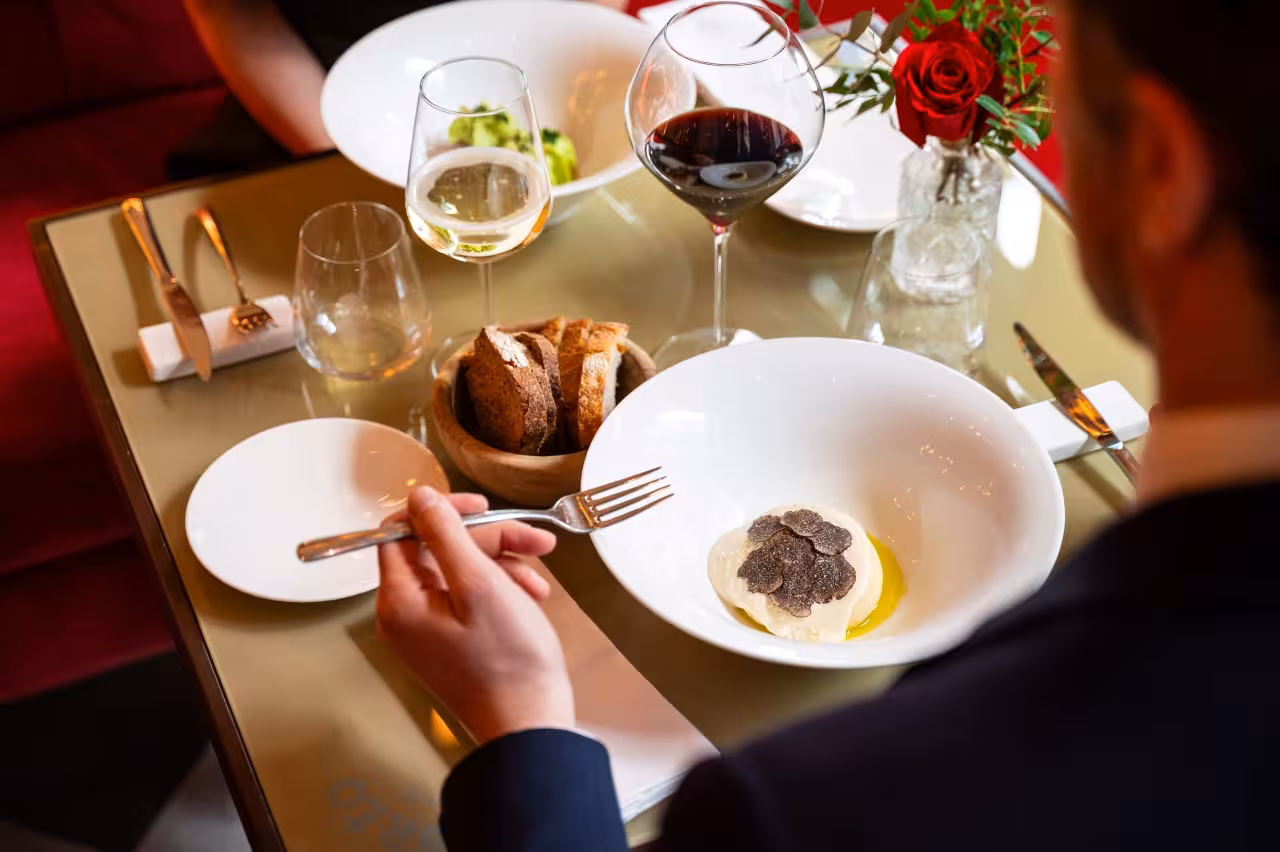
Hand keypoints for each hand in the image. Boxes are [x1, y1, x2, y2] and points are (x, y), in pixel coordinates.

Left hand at [376, 487, 573, 743]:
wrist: (528, 726)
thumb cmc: (507, 660)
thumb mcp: (480, 584)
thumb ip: (446, 534)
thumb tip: (419, 497)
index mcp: (400, 600)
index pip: (400, 532)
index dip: (441, 511)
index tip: (480, 506)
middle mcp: (405, 614)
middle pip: (437, 549)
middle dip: (488, 540)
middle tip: (532, 539)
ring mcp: (428, 630)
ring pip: (460, 571)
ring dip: (502, 563)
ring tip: (539, 576)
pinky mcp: (450, 641)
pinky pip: (468, 597)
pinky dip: (500, 589)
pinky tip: (532, 595)